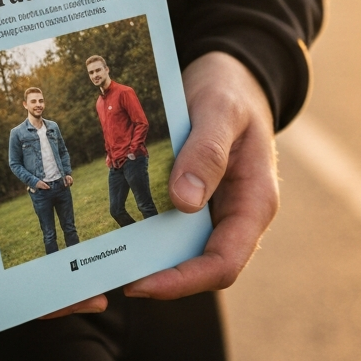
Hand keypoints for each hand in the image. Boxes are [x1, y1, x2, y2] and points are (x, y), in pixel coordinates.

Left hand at [124, 51, 277, 299]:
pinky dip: (145, 233)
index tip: (141, 283)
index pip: (224, 263)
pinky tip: (116, 231)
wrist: (230, 77)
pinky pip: (170, 228)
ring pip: (183, 252)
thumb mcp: (221, 111)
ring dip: (148, 259)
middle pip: (200, 267)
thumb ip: (206, 152)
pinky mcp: (195, 201)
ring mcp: (216, 211)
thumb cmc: (231, 92)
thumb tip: (184, 202)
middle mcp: (237, 216)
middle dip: (158, 278)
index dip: (183, 281)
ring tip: (105, 261)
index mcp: (255, 203)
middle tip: (109, 277)